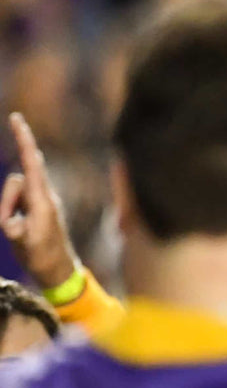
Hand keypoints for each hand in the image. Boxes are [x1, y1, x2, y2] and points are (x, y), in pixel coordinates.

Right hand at [0, 113, 80, 288]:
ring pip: (12, 192)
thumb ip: (16, 231)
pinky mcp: (34, 208)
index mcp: (44, 200)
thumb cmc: (43, 256)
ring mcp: (39, 201)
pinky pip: (14, 203)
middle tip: (12, 226)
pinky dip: (10, 213)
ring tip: (19, 231)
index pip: (32, 163)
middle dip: (7, 200)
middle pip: (16, 180)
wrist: (58, 269)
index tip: (16, 118)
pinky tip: (20, 229)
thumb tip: (9, 223)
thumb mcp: (27, 245)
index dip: (24, 140)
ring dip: (7, 210)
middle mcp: (43, 195)